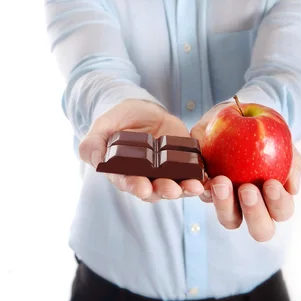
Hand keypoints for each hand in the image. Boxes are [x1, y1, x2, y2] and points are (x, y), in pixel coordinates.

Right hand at [78, 99, 204, 202]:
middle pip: (156, 190)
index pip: (129, 183)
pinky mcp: (184, 160)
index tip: (142, 188)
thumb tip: (96, 160)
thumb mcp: (102, 127)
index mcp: (124, 172)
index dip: (135, 187)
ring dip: (186, 189)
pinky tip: (207, 177)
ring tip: (193, 187)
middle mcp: (146, 177)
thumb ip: (93, 143)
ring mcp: (166, 171)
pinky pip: (193, 172)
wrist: (140, 110)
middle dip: (164, 190)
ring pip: (177, 185)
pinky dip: (201, 177)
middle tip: (171, 189)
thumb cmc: (117, 121)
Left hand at [191, 103, 300, 241]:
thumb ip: (293, 161)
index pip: (282, 211)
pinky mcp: (208, 191)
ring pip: (230, 220)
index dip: (278, 203)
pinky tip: (204, 178)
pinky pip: (205, 197)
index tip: (271, 183)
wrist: (238, 117)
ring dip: (225, 205)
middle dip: (255, 213)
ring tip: (221, 182)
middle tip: (247, 190)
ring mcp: (230, 203)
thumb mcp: (283, 141)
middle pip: (260, 230)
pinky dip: (204, 190)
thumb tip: (293, 187)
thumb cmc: (267, 134)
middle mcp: (254, 207)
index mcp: (276, 199)